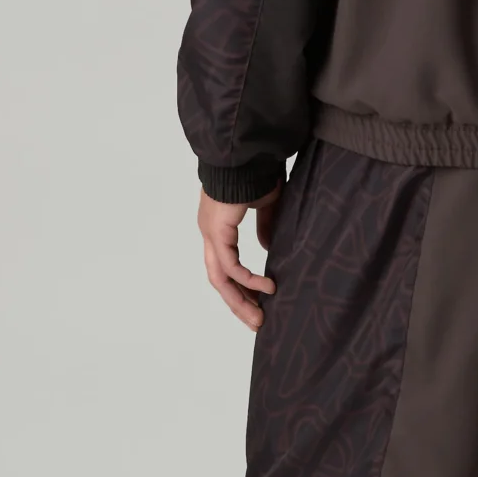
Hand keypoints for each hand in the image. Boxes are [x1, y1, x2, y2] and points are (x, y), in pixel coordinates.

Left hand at [199, 183, 282, 328]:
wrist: (246, 154)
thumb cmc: (256, 172)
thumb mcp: (266, 204)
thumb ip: (265, 227)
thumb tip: (266, 249)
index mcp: (218, 227)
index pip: (224, 265)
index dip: (240, 287)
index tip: (259, 302)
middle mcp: (210, 233)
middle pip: (219, 279)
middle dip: (238, 303)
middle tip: (256, 322)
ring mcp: (210, 234)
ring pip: (220, 279)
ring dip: (239, 301)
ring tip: (259, 317)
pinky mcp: (217, 232)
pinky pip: (231, 266)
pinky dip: (248, 280)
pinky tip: (267, 287)